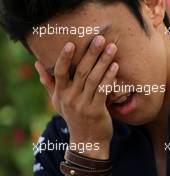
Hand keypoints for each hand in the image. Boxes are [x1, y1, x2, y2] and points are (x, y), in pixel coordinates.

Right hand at [35, 36, 117, 158]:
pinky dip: (109, 77)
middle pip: (80, 71)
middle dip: (91, 53)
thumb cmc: (73, 117)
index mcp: (60, 93)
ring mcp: (83, 105)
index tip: (71, 42)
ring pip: (93, 79)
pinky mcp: (96, 110)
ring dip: (103, 62)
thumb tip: (37, 65)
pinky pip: (103, 90)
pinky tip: (116, 66)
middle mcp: (70, 98)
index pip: (60, 72)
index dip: (64, 57)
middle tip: (100, 38)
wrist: (86, 141)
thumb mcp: (57, 102)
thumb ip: (48, 83)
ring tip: (112, 48)